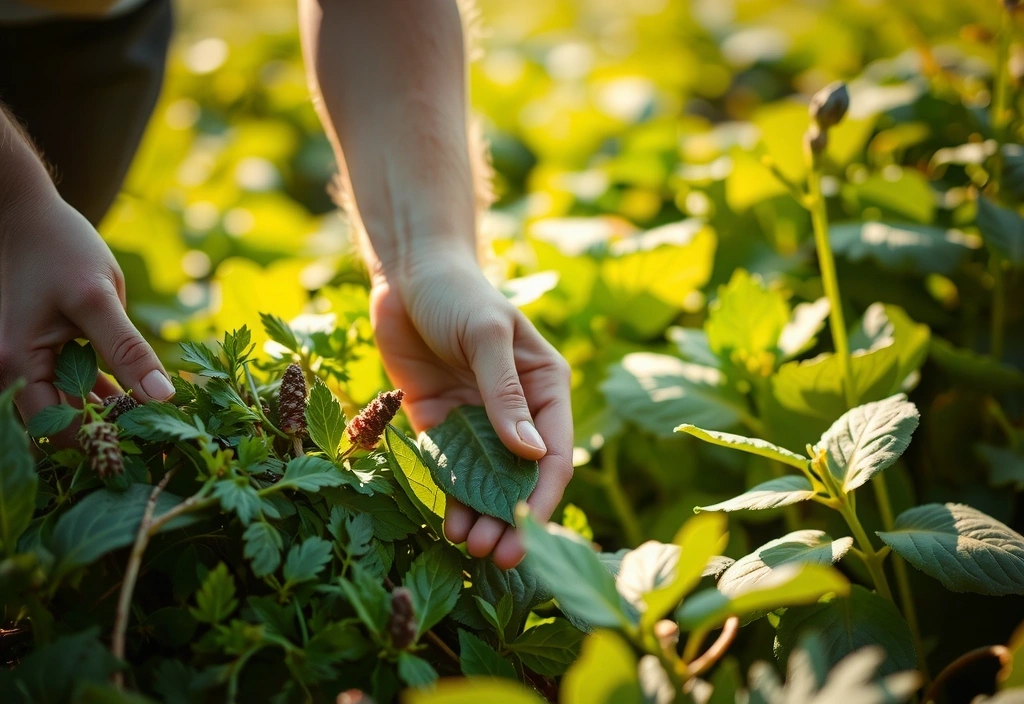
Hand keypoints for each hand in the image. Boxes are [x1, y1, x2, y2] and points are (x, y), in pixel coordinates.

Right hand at [0, 192, 174, 425]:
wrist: (28, 216)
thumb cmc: (59, 249)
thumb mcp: (99, 298)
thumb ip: (128, 350)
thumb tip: (161, 397)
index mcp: (17, 364)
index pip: (58, 429)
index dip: (103, 439)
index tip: (151, 440)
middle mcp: (12, 373)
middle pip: (61, 425)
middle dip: (109, 432)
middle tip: (159, 435)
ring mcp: (26, 365)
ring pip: (69, 408)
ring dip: (109, 414)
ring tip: (158, 420)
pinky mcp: (43, 356)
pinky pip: (71, 388)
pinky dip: (102, 394)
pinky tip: (140, 396)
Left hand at [369, 257, 572, 568]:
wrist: (407, 274)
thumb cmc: (458, 293)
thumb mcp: (485, 336)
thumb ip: (503, 394)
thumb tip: (529, 455)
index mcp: (545, 387)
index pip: (552, 452)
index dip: (541, 495)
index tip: (526, 531)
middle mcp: (517, 410)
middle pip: (521, 477)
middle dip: (511, 517)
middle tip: (493, 555)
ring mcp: (478, 420)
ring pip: (486, 482)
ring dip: (482, 515)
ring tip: (469, 546)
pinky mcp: (441, 424)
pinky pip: (450, 469)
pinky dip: (451, 498)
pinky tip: (448, 523)